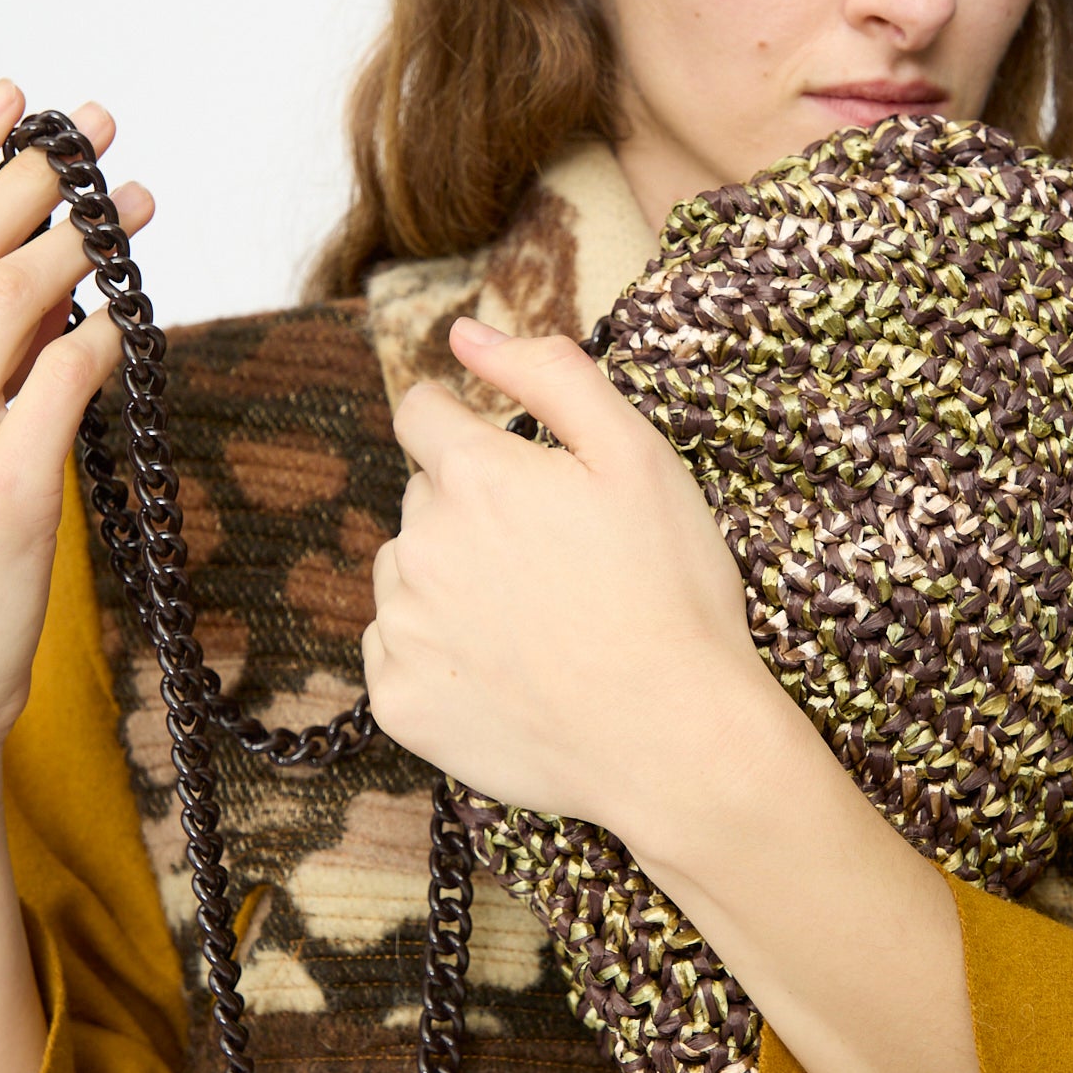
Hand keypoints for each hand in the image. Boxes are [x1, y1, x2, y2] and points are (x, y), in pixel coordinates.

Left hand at [362, 314, 770, 831]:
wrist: (674, 739)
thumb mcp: (637, 456)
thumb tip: (465, 334)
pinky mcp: (398, 701)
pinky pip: (398, 653)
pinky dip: (440, 656)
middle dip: (472, 514)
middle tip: (554, 565)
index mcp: (472, 477)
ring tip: (535, 623)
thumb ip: (549, 375)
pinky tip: (508, 673)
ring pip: (406, 575)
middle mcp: (420, 546)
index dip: (466, 430)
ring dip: (450, 583)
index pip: (423, 415)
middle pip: (422, 501)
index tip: (508, 470)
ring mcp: (403, 630)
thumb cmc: (670, 592)